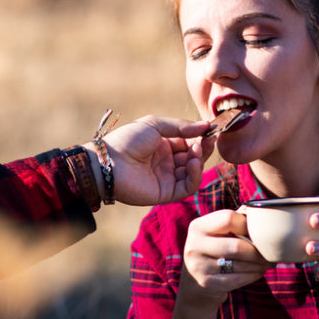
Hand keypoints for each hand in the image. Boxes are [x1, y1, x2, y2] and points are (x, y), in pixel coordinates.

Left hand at [87, 115, 214, 205]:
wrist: (109, 162)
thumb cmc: (127, 140)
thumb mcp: (155, 125)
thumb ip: (181, 126)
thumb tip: (206, 125)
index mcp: (164, 145)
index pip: (189, 142)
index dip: (200, 137)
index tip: (210, 130)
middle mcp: (167, 162)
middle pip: (194, 157)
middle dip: (203, 148)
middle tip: (208, 140)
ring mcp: (167, 178)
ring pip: (193, 172)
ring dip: (199, 160)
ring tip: (197, 150)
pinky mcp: (167, 193)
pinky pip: (188, 187)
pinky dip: (195, 175)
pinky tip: (193, 163)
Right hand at [171, 209, 271, 318]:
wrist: (194, 281)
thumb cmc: (214, 249)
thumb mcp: (217, 232)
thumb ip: (235, 220)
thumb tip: (261, 210)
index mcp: (198, 226)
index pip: (228, 218)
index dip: (248, 225)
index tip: (260, 231)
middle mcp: (194, 245)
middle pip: (236, 246)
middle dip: (258, 251)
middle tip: (272, 252)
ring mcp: (198, 266)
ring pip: (239, 264)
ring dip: (260, 264)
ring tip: (269, 262)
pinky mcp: (207, 283)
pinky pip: (238, 279)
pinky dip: (253, 275)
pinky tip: (259, 271)